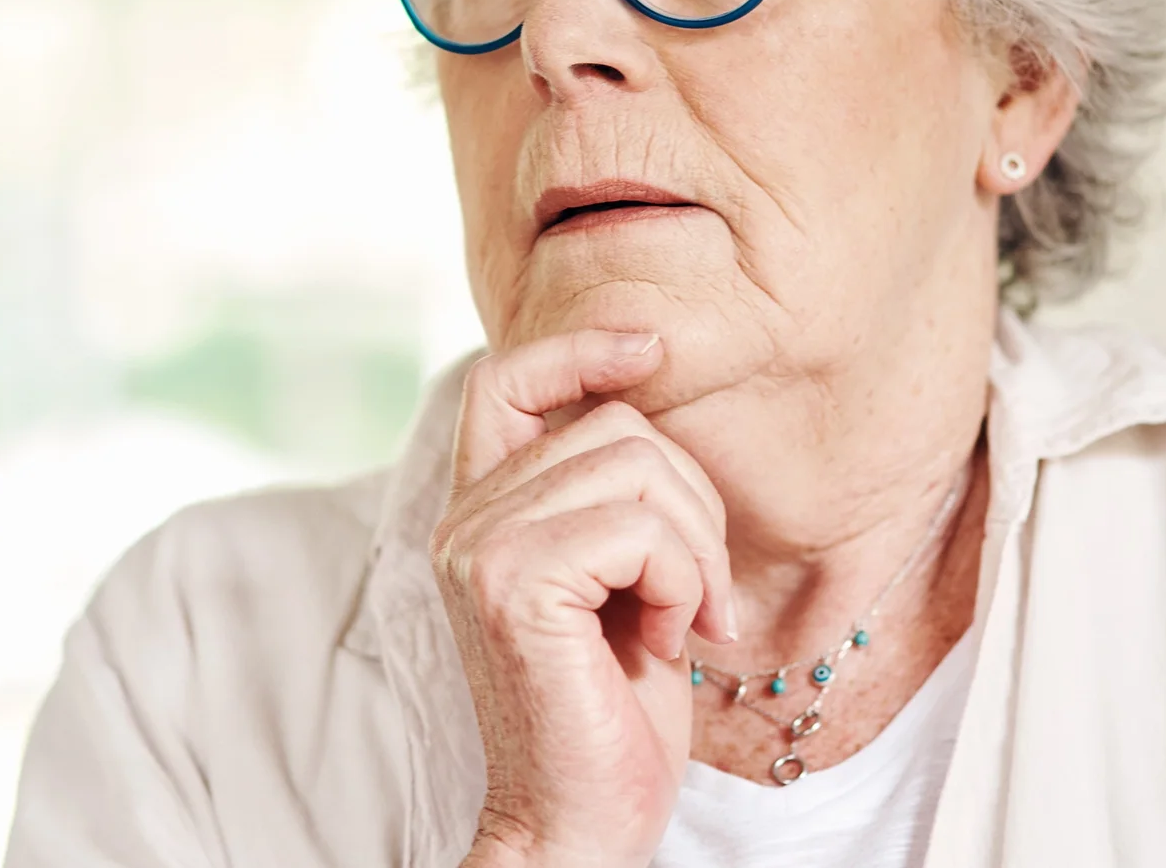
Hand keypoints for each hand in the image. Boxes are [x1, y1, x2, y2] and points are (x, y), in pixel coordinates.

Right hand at [430, 331, 737, 867]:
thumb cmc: (612, 717)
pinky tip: (666, 642)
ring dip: (696, 549)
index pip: (506, 379)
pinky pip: (640, 527)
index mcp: (483, 514)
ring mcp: (480, 547)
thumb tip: (651, 396)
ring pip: (640, 467)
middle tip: (699, 597)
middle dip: (694, 504)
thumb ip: (613, 499)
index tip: (652, 347)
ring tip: (683, 621)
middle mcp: (466, 521)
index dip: (579, 345)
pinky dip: (681, 581)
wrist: (578, 827)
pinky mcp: (513, 584)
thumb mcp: (621, 583)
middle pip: (616, 423)